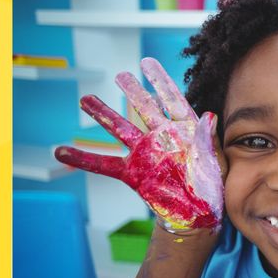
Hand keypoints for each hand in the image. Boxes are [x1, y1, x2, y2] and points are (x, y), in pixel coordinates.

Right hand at [55, 58, 223, 233]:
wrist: (199, 215)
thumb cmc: (212, 188)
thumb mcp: (216, 164)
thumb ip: (209, 141)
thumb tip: (210, 115)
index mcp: (185, 131)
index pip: (172, 100)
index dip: (160, 81)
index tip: (147, 62)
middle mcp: (162, 137)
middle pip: (144, 108)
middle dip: (132, 91)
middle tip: (120, 75)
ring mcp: (145, 154)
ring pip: (120, 129)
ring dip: (103, 114)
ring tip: (85, 99)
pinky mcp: (133, 173)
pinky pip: (104, 164)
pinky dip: (84, 159)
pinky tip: (62, 151)